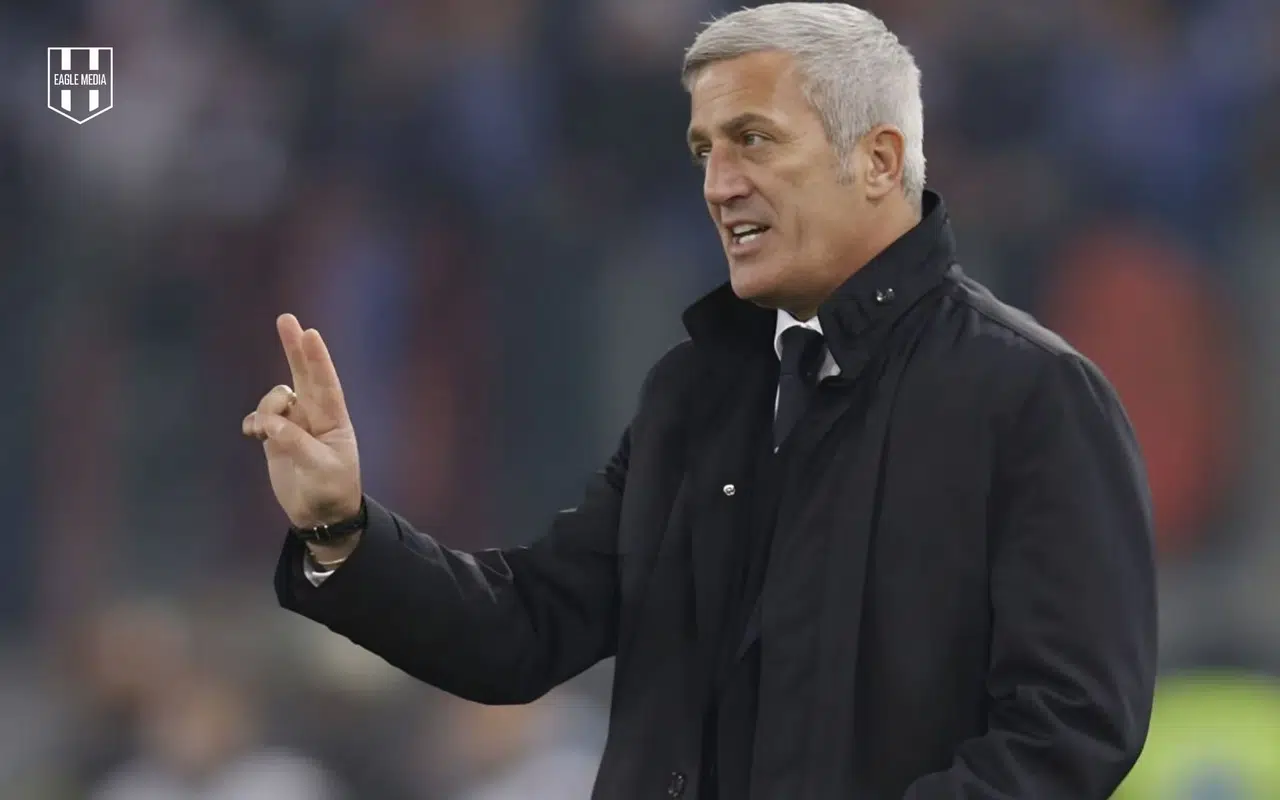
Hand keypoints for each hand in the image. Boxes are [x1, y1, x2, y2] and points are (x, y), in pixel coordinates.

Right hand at [242, 314, 361, 528]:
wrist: (319, 514)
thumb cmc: (331, 490)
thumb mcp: (321, 469)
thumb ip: (296, 443)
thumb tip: (269, 425)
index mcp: (334, 419)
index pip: (326, 384)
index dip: (317, 359)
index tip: (310, 334)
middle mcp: (315, 416)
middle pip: (303, 375)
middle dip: (294, 348)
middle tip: (286, 319)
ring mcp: (294, 424)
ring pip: (275, 399)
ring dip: (267, 407)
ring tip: (265, 431)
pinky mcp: (276, 438)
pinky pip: (259, 419)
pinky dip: (254, 422)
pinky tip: (253, 434)